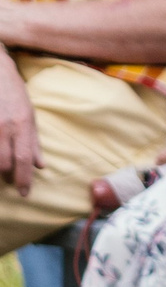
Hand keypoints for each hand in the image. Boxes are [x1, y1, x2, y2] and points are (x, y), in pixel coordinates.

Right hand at [0, 53, 36, 198]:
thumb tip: (41, 165)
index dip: (24, 178)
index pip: (25, 158)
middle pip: (5, 162)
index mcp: (23, 124)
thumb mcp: (30, 115)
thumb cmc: (14, 94)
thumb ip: (34, 141)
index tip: (24, 192)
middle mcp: (6, 127)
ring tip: (2, 174)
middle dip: (8, 177)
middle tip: (11, 184)